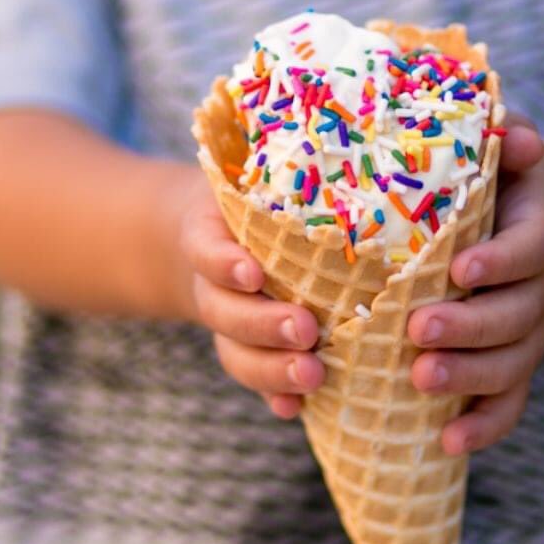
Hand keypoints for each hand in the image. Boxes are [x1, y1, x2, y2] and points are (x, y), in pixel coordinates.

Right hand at [176, 178, 323, 418]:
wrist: (208, 238)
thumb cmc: (250, 198)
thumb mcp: (251, 177)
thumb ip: (279, 165)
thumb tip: (336, 133)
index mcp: (207, 237)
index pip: (207, 250)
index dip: (225, 264)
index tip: (252, 272)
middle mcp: (212, 286)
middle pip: (227, 312)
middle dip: (264, 324)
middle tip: (305, 329)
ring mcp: (228, 323)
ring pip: (239, 354)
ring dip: (273, 369)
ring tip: (313, 374)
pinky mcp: (249, 349)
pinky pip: (256, 378)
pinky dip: (274, 396)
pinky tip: (295, 410)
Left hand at [405, 114, 543, 455]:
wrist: (516, 227)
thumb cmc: (488, 181)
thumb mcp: (498, 150)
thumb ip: (503, 132)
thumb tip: (519, 138)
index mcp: (534, 230)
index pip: (531, 248)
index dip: (501, 261)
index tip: (460, 267)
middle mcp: (536, 286)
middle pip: (518, 315)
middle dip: (470, 327)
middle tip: (417, 330)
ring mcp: (525, 331)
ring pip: (512, 364)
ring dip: (470, 378)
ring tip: (419, 381)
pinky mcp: (508, 365)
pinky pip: (507, 403)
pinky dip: (483, 426)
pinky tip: (447, 443)